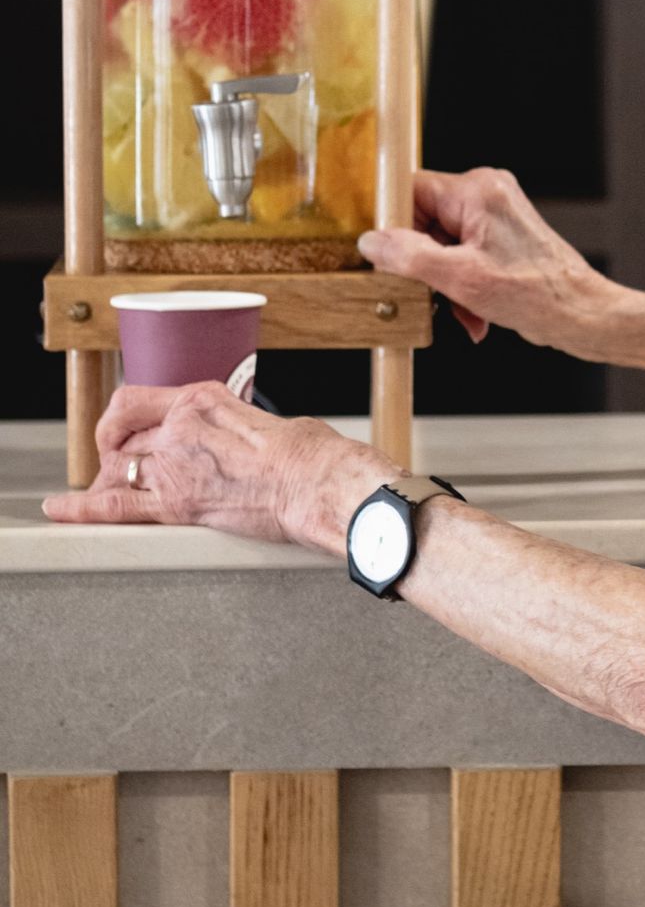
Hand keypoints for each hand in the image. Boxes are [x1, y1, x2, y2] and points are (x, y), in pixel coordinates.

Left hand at [41, 381, 388, 553]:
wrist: (319, 484)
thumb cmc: (309, 454)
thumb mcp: (263, 420)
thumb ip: (231, 428)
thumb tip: (234, 444)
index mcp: (202, 398)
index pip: (135, 401)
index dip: (118, 419)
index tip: (118, 429)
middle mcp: (179, 428)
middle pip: (124, 440)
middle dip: (121, 456)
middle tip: (125, 468)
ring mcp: (174, 467)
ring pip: (118, 470)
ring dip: (113, 480)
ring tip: (108, 489)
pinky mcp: (178, 506)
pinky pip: (116, 506)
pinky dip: (83, 508)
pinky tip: (62, 509)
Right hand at [358, 166, 607, 351]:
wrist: (581, 314)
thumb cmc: (536, 293)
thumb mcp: (460, 278)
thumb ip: (409, 257)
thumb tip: (372, 242)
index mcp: (477, 190)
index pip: (412, 191)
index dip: (394, 225)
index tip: (386, 256)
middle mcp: (487, 193)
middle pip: (425, 220)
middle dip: (424, 263)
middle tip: (428, 293)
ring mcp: (496, 214)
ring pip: (442, 243)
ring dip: (444, 281)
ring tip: (460, 309)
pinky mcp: (502, 236)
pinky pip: (463, 254)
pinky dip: (462, 283)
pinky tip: (473, 313)